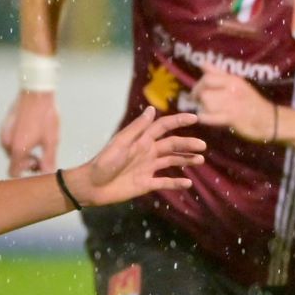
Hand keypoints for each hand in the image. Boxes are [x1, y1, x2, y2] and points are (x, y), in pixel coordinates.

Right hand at [0, 90, 60, 173]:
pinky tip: (31, 129)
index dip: (25, 172)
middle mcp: (7, 143)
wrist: (36, 92)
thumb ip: (48, 160)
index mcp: (18, 149)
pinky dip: (18, 139)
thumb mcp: (51, 140)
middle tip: (40, 152)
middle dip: (26, 160)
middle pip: (13, 161)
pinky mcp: (4, 124)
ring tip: (37, 139)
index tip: (36, 162)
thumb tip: (47, 174)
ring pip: (11, 150)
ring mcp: (4, 133)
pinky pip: (10, 138)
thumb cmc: (45, 116)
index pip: (13, 172)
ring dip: (22, 149)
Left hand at [65, 109, 203, 207]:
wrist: (91, 186)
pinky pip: (164, 182)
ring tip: (200, 160)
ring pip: (171, 161)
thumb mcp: (120, 143)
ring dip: (186, 160)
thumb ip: (137, 128)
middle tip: (203, 146)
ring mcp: (147, 168)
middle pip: (172, 145)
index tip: (195, 118)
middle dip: (188, 144)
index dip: (179, 121)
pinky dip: (176, 182)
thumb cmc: (103, 162)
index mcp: (141, 140)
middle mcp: (147, 152)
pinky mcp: (146, 184)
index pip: (164, 127)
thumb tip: (152, 109)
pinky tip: (188, 183)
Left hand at [192, 68, 274, 140]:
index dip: (198, 86)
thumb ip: (219, 73)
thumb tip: (203, 63)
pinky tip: (207, 118)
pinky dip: (205, 118)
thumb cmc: (251, 101)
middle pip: (204, 92)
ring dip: (203, 108)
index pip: (208, 78)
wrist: (269, 119)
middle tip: (199, 103)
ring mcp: (231, 104)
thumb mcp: (237, 83)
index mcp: (233, 80)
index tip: (196, 93)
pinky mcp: (231, 118)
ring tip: (207, 110)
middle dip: (198, 98)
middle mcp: (231, 90)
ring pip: (206, 104)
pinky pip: (209, 117)